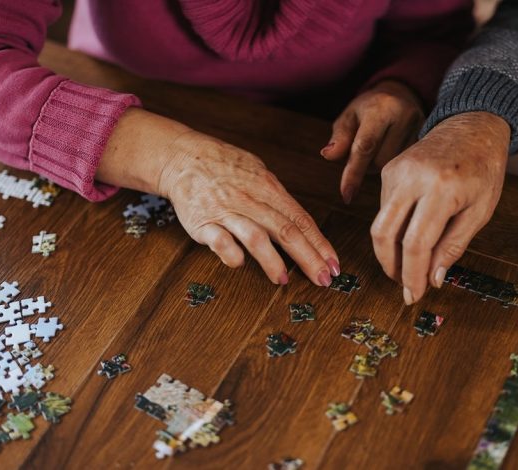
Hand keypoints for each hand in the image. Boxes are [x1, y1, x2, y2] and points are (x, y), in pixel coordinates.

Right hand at [97, 109, 339, 285]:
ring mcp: (227, 212)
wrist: (184, 157)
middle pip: (286, 231)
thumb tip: (302, 225)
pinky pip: (220, 241)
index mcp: (269, 189)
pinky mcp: (202, 222)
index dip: (320, 244)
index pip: (301, 219)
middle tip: (323, 279)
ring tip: (284, 279)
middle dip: (308, 257)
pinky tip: (240, 263)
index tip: (333, 264)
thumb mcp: (258, 174)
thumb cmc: (225, 167)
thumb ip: (278, 200)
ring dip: (272, 261)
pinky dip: (232, 254)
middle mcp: (251, 200)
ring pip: (255, 237)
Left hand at [321, 80, 425, 203]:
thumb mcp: (349, 117)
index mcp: (382, 108)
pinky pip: (407, 165)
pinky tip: (392, 150)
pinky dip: (394, 164)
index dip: (353, 173)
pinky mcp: (429, 139)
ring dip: (380, 165)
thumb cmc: (368, 108)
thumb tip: (328, 156)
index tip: (346, 195)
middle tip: (365, 151)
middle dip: (367, 164)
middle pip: (380, 161)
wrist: (401, 95)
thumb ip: (340, 137)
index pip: (365, 147)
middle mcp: (405, 116)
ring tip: (380, 147)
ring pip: (393, 166)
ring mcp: (421, 128)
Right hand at [370, 112, 509, 304]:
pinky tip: (408, 237)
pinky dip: (392, 230)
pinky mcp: (388, 170)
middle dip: (390, 267)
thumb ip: (454, 246)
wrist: (471, 127)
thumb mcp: (480, 211)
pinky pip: (383, 209)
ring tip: (407, 267)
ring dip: (389, 251)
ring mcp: (396, 171)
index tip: (414, 295)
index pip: (416, 243)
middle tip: (403, 285)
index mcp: (441, 188)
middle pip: (384, 234)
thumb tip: (433, 279)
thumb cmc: (483, 169)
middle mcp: (412, 178)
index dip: (412, 275)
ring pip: (379, 224)